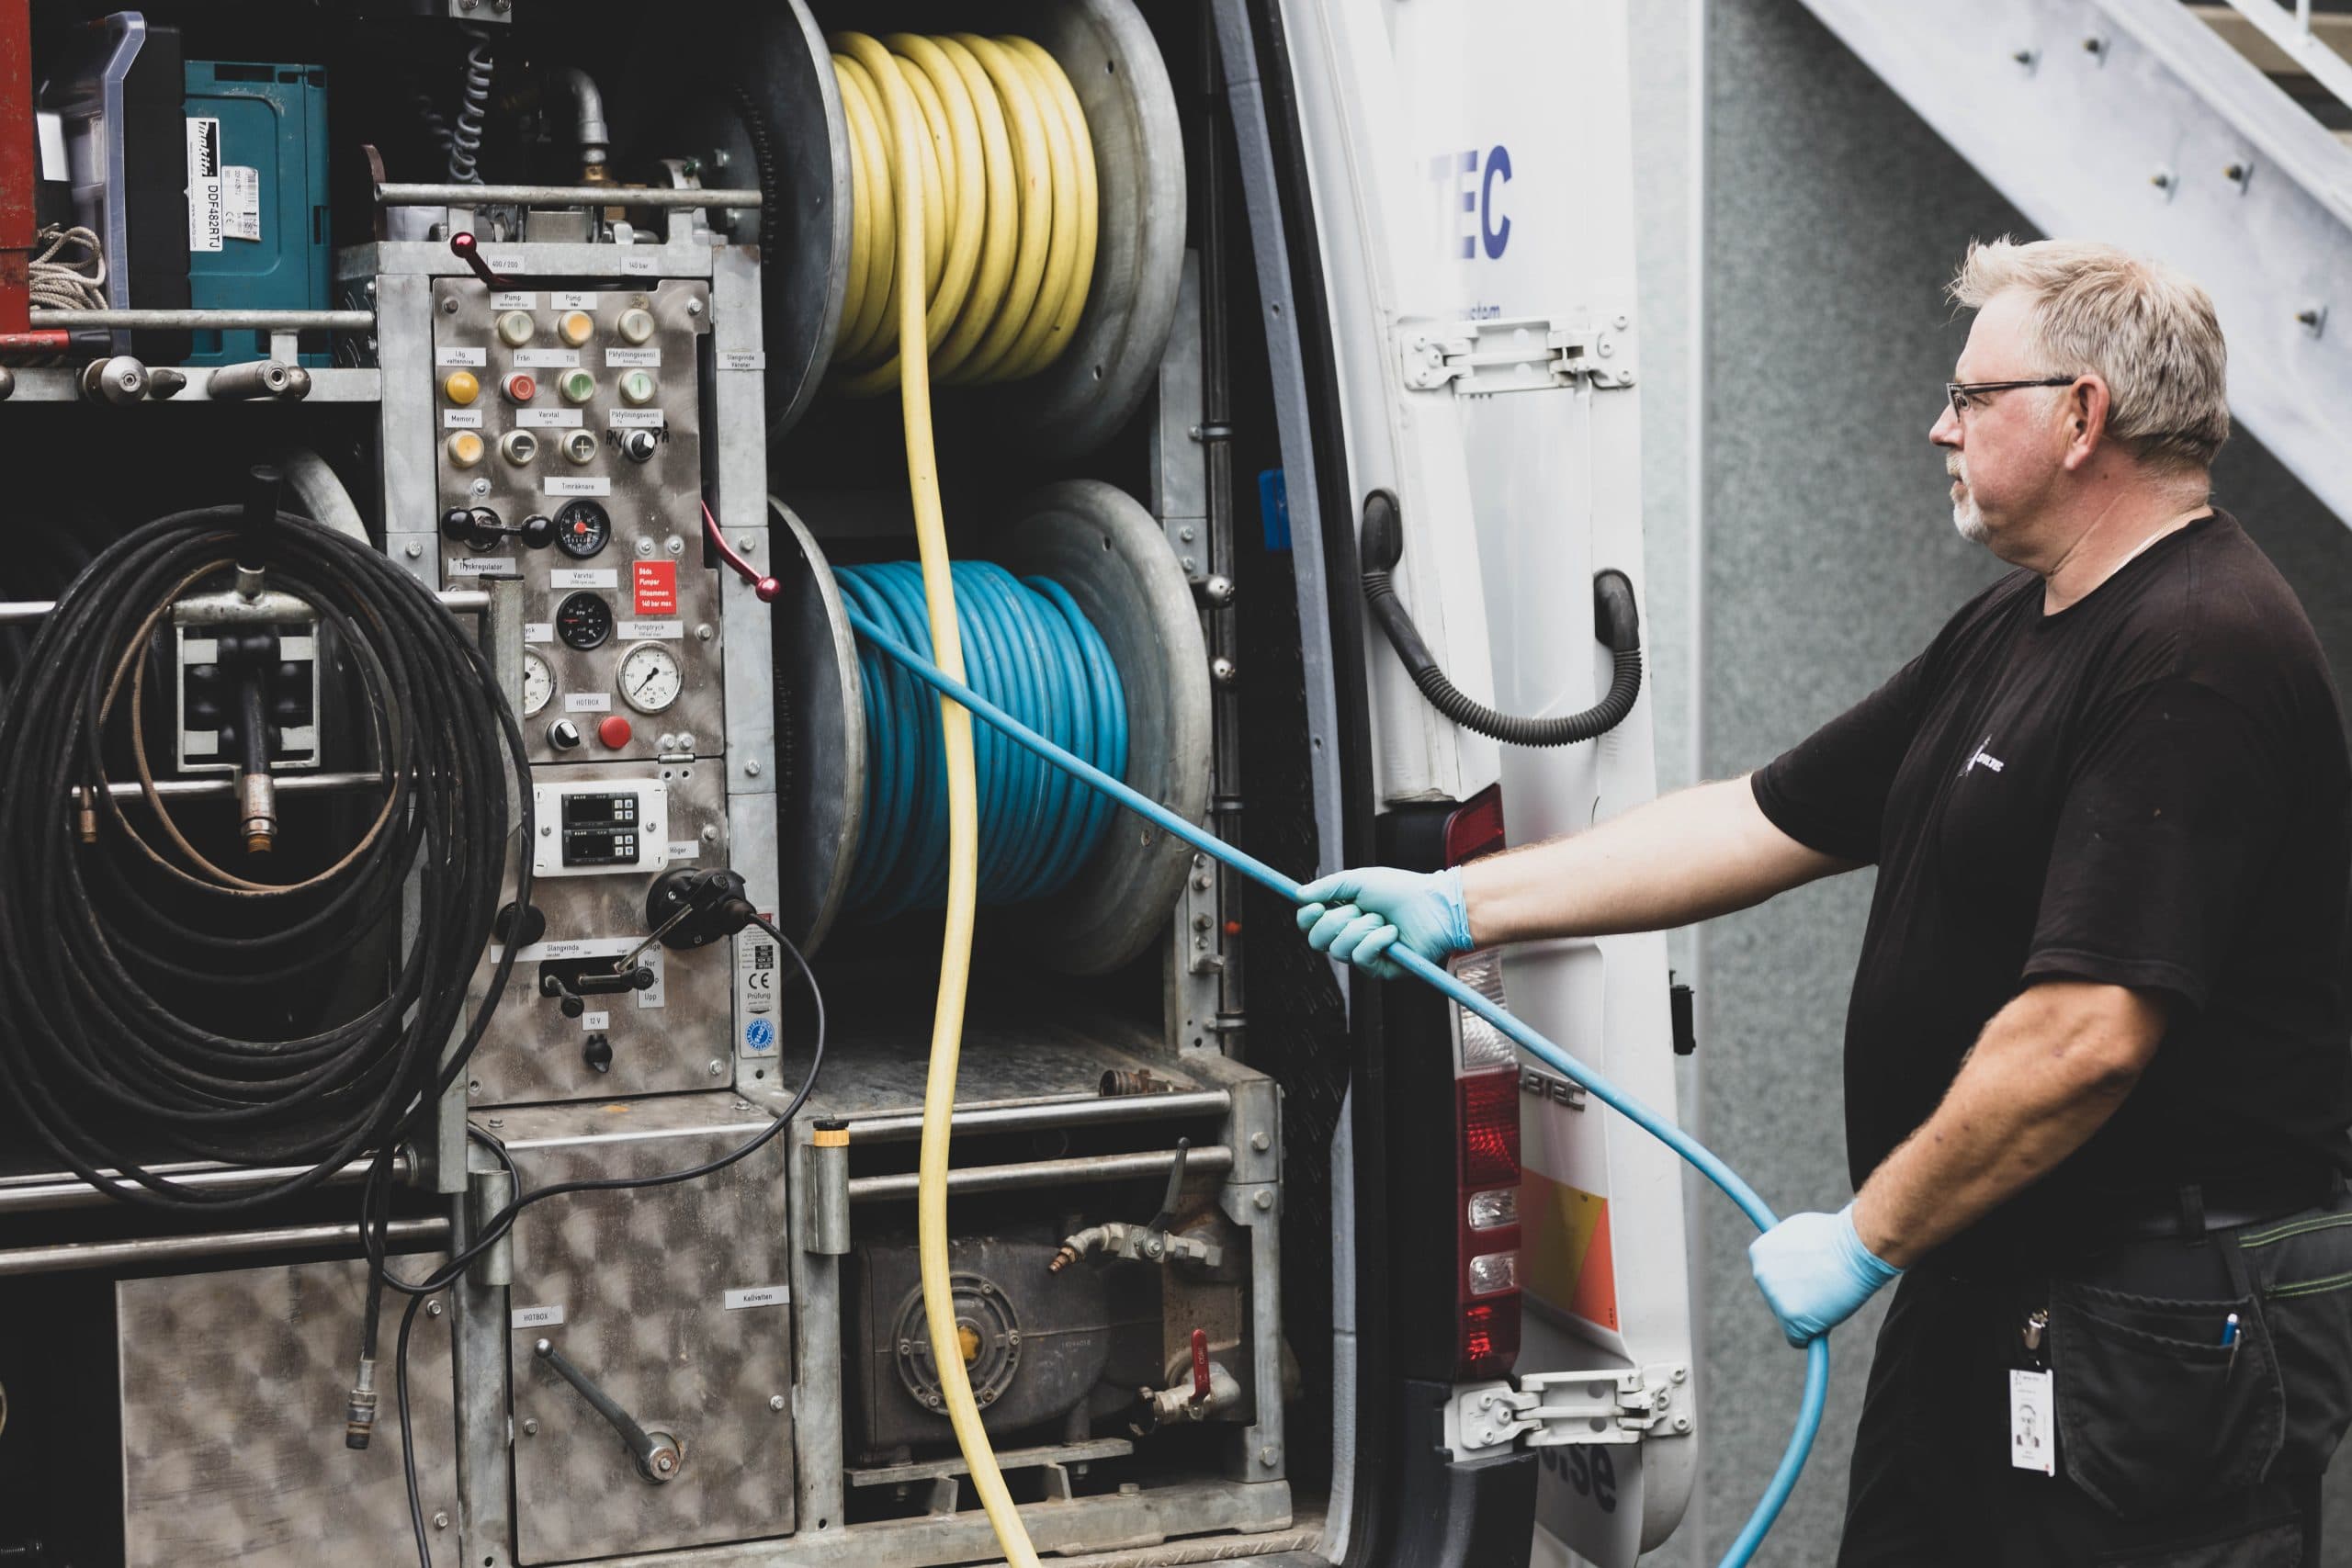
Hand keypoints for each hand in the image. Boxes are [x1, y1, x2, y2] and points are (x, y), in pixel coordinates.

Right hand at [1295, 865, 1473, 980]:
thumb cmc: (1401, 890)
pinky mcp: (1379, 969)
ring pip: (1339, 950)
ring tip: (1383, 919)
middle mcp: (1348, 937)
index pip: (1309, 925)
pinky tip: (1392, 933)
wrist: (1434, 904)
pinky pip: (1361, 959)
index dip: (1307, 917)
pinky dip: (1376, 941)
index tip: (1315, 906)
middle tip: (1357, 909)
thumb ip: (1328, 887)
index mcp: (1341, 915)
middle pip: (1317, 940)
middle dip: (1336, 921)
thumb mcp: (1359, 881)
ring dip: (1362, 929)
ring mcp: (1363, 955)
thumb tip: (1299, 895)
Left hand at [1747, 1204, 1900, 1347]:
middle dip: (1799, 1297)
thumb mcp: (1797, 1232)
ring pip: (1790, 1319)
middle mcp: (1760, 1274)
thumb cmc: (1834, 1235)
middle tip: (1825, 1285)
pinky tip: (1827, 1320)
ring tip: (1831, 1293)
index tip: (1812, 1272)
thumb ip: (1784, 1250)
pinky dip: (1812, 1336)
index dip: (1794, 1278)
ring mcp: (1774, 1297)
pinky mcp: (1791, 1319)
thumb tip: (1783, 1258)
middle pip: (1777, 1299)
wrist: (1856, 1247)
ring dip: (1809, 1314)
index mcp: (1759, 1252)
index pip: (1771, 1275)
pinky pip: (1798, 1339)